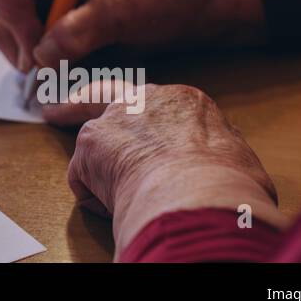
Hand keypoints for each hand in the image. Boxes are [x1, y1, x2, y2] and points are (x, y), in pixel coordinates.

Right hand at [0, 0, 264, 72]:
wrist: (191, 7)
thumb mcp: (123, 10)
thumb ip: (80, 29)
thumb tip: (41, 57)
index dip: (16, 23)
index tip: (43, 50)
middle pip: (3, 17)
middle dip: (21, 47)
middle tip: (54, 69)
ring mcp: (50, 6)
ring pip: (13, 39)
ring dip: (33, 61)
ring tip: (67, 71)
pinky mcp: (60, 28)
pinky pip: (34, 52)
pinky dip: (46, 68)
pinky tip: (72, 71)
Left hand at [60, 82, 284, 255]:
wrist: (198, 195)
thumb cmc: (227, 185)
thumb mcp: (241, 162)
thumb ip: (225, 150)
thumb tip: (227, 153)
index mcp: (187, 103)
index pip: (160, 106)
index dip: (148, 121)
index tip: (142, 132)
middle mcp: (147, 100)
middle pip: (110, 93)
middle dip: (89, 98)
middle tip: (67, 104)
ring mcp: (115, 118)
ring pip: (87, 125)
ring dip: (80, 138)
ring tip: (59, 128)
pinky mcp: (90, 143)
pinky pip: (84, 175)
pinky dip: (93, 194)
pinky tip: (108, 207)